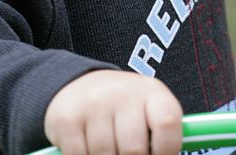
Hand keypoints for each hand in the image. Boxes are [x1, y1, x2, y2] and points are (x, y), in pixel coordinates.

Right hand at [44, 69, 183, 154]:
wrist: (81, 86)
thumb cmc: (124, 108)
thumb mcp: (147, 111)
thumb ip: (158, 134)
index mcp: (152, 91)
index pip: (167, 123)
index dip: (167, 151)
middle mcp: (123, 93)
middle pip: (134, 149)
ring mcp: (94, 103)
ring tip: (111, 150)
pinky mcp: (68, 118)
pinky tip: (90, 150)